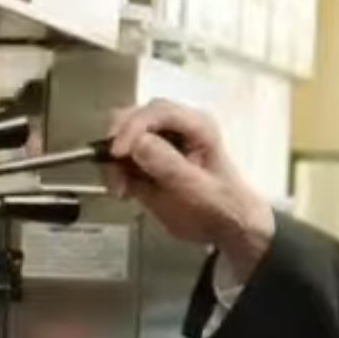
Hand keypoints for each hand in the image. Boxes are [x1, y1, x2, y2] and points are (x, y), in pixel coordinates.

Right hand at [103, 100, 275, 281]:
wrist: (225, 225)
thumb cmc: (221, 205)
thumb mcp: (197, 189)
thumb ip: (169, 165)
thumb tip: (138, 143)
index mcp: (197, 125)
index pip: (158, 112)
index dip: (133, 127)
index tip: (118, 152)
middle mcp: (176, 126)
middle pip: (134, 117)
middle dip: (119, 143)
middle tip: (115, 172)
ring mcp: (160, 141)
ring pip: (122, 136)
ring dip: (113, 161)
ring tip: (122, 189)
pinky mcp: (146, 159)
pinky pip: (120, 158)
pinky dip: (115, 172)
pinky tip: (124, 192)